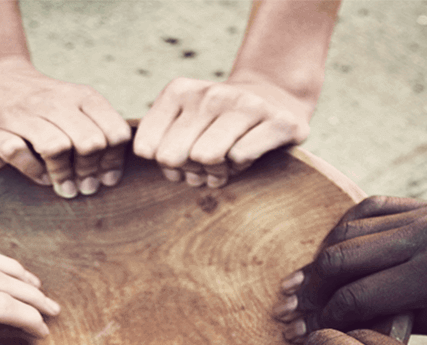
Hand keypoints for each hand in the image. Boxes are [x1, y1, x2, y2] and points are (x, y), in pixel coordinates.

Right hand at [0, 58, 131, 198]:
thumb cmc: (39, 102)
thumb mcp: (74, 103)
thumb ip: (96, 130)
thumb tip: (110, 176)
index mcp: (81, 97)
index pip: (115, 133)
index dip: (114, 161)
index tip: (106, 178)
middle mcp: (54, 103)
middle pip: (90, 143)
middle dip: (90, 171)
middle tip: (85, 187)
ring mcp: (23, 114)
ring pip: (57, 148)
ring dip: (63, 175)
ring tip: (65, 187)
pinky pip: (19, 154)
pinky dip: (32, 170)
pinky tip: (39, 174)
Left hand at [133, 75, 310, 187]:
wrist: (275, 97)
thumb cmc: (218, 122)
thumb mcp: (181, 122)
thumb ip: (157, 143)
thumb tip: (163, 162)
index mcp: (180, 91)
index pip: (147, 148)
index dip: (163, 164)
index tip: (181, 158)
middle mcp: (210, 94)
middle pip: (173, 156)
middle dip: (188, 169)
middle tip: (205, 165)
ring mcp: (245, 104)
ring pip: (206, 157)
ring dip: (216, 170)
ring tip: (225, 162)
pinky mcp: (278, 121)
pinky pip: (240, 156)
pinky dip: (241, 165)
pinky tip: (247, 156)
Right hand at [276, 196, 426, 341]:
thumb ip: (415, 319)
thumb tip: (363, 325)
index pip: (359, 296)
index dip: (328, 322)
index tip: (310, 341)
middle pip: (341, 257)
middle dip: (311, 288)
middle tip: (293, 313)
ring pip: (350, 229)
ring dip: (323, 258)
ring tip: (309, 286)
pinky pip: (374, 207)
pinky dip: (347, 227)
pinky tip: (338, 249)